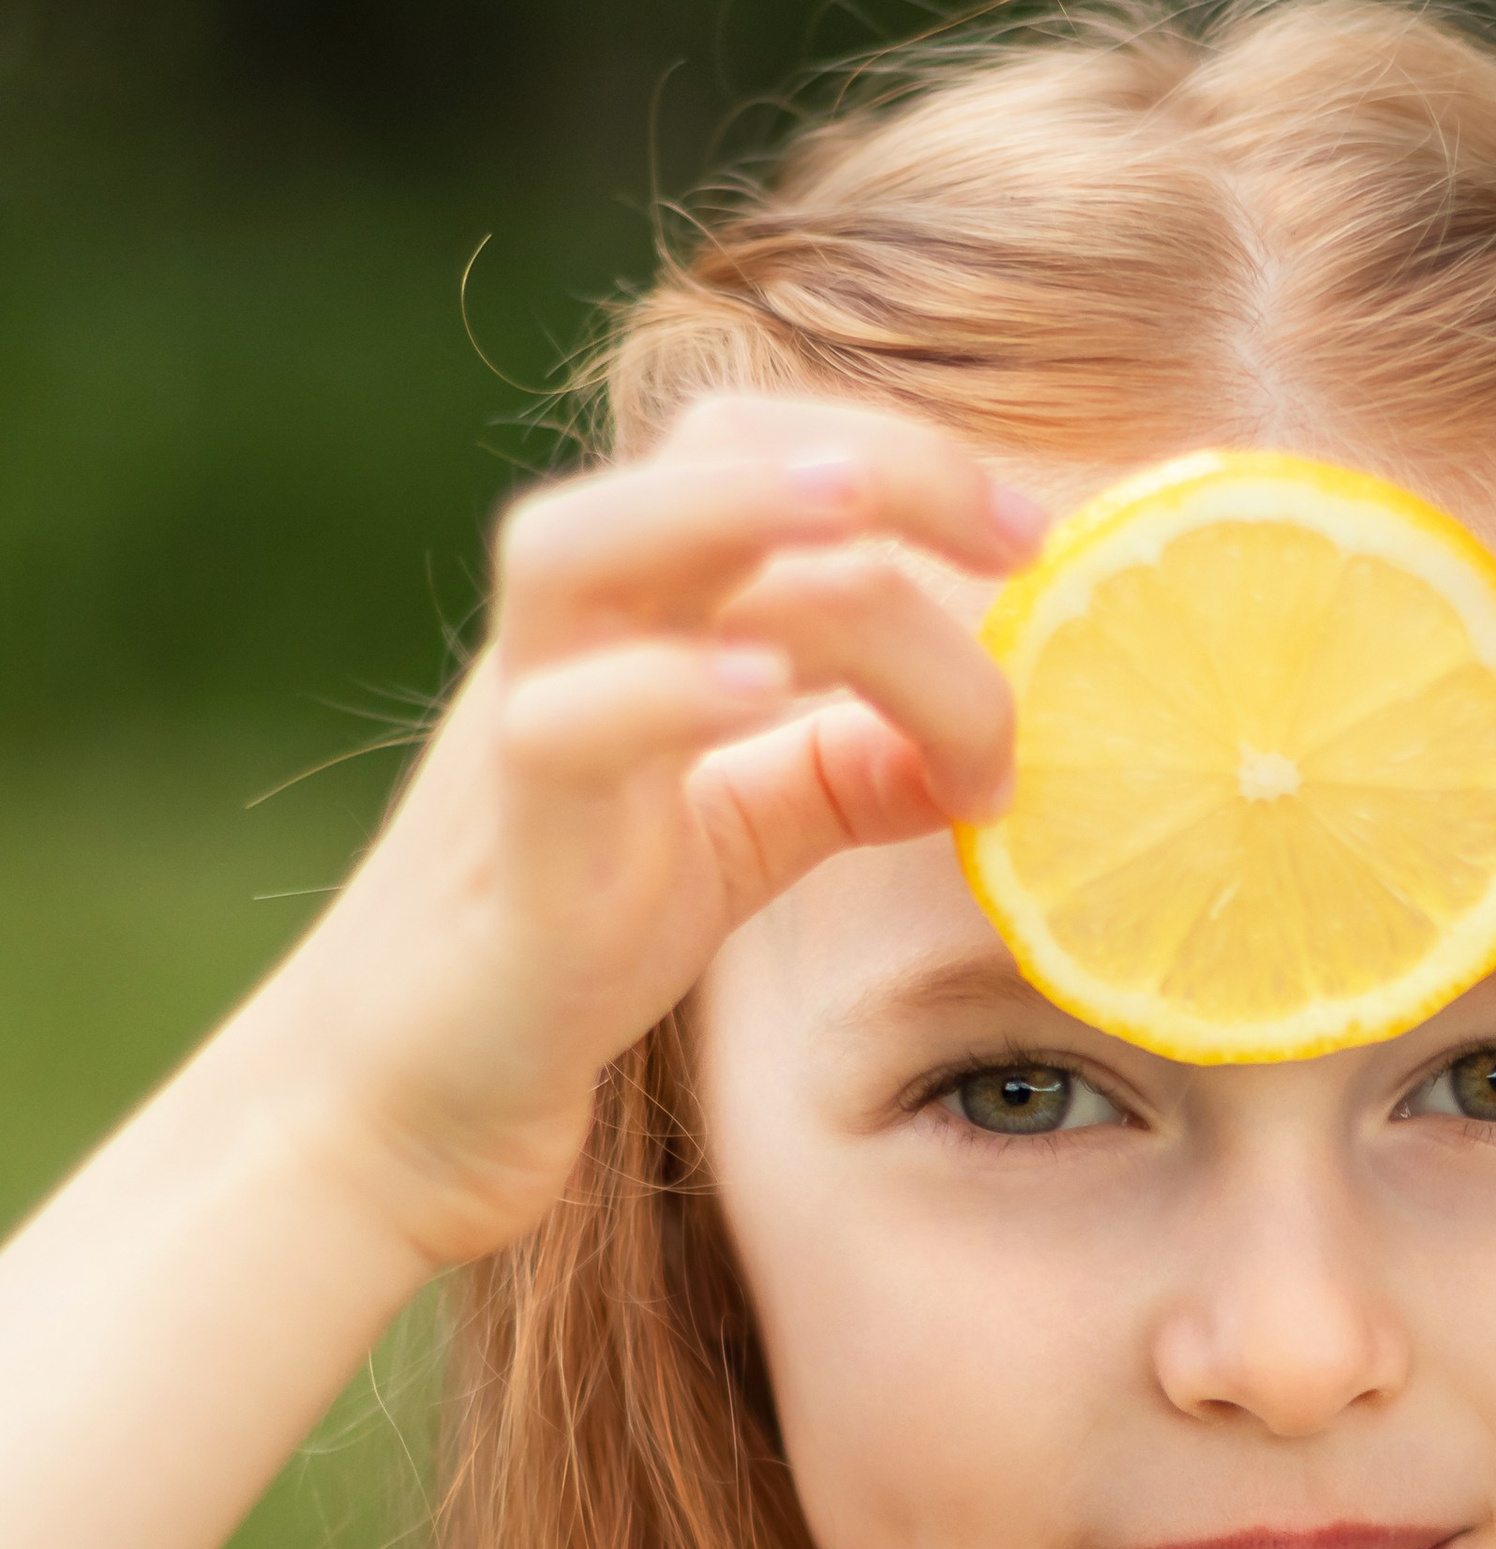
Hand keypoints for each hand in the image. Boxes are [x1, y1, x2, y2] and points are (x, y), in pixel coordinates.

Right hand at [270, 394, 1045, 1270]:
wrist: (408, 1098)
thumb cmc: (569, 946)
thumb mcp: (738, 839)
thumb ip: (843, 771)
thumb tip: (988, 744)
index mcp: (633, 619)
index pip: (757, 449)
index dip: (905, 459)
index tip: (1034, 536)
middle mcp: (567, 644)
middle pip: (691, 454)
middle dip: (868, 461)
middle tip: (1014, 540)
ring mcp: (520, 735)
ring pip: (579, 549)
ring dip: (728, 513)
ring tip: (865, 533)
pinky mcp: (512, 854)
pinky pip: (563, 730)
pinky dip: (664, 692)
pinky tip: (768, 696)